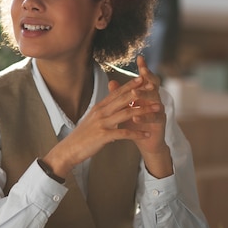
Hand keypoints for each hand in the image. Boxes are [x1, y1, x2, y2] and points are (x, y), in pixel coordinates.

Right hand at [44, 59, 163, 177]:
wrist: (69, 149)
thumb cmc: (82, 136)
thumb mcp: (92, 119)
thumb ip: (103, 112)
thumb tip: (112, 106)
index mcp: (99, 107)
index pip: (117, 93)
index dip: (130, 85)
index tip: (142, 78)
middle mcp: (101, 112)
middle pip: (123, 99)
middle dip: (140, 92)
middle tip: (153, 86)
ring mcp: (102, 123)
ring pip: (127, 113)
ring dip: (144, 110)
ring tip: (158, 109)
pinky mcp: (103, 136)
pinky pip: (124, 133)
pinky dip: (137, 133)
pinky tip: (147, 134)